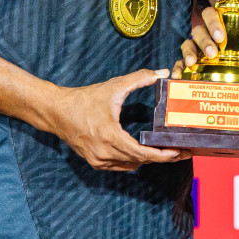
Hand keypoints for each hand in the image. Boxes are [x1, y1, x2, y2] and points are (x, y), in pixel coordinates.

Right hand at [39, 68, 183, 171]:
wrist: (57, 112)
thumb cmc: (84, 99)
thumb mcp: (113, 87)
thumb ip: (139, 78)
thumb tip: (162, 73)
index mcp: (110, 136)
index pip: (142, 153)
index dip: (163, 155)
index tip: (179, 152)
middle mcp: (104, 153)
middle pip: (140, 161)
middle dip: (162, 157)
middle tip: (181, 152)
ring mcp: (98, 160)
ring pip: (131, 165)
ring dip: (148, 160)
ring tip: (166, 151)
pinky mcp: (94, 162)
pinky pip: (120, 166)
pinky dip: (133, 160)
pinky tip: (143, 153)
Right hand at [173, 6, 238, 75]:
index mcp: (222, 25)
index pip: (211, 15)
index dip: (213, 23)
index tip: (220, 36)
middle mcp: (208, 35)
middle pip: (198, 31)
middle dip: (204, 41)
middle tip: (212, 53)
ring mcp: (200, 50)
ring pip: (188, 45)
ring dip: (189, 52)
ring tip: (192, 63)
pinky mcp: (195, 65)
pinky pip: (182, 63)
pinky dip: (179, 67)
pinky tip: (179, 75)